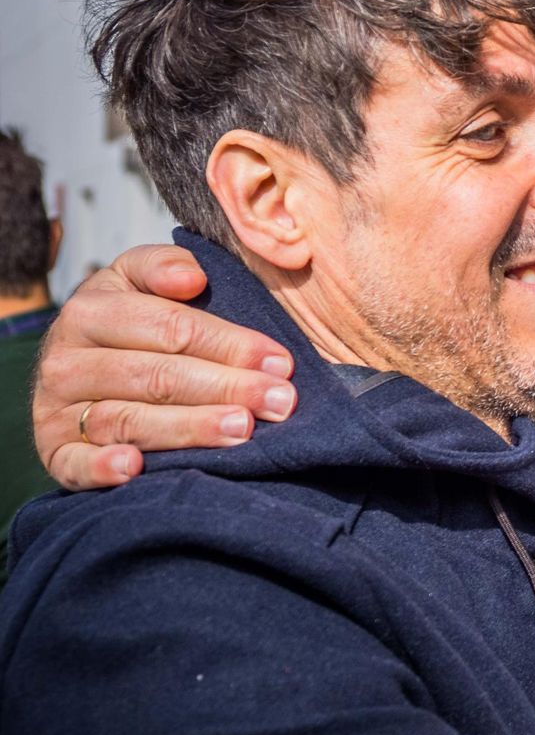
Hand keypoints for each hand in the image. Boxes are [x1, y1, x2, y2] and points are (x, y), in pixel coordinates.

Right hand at [32, 245, 297, 489]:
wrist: (76, 365)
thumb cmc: (130, 323)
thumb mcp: (138, 280)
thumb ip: (165, 266)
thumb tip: (193, 279)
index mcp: (91, 311)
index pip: (170, 327)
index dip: (229, 344)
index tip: (280, 362)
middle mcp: (65, 360)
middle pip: (155, 375)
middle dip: (225, 388)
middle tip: (278, 402)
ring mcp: (55, 410)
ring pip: (126, 419)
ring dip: (187, 427)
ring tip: (241, 430)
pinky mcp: (54, 452)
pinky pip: (74, 464)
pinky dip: (102, 467)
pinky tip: (136, 468)